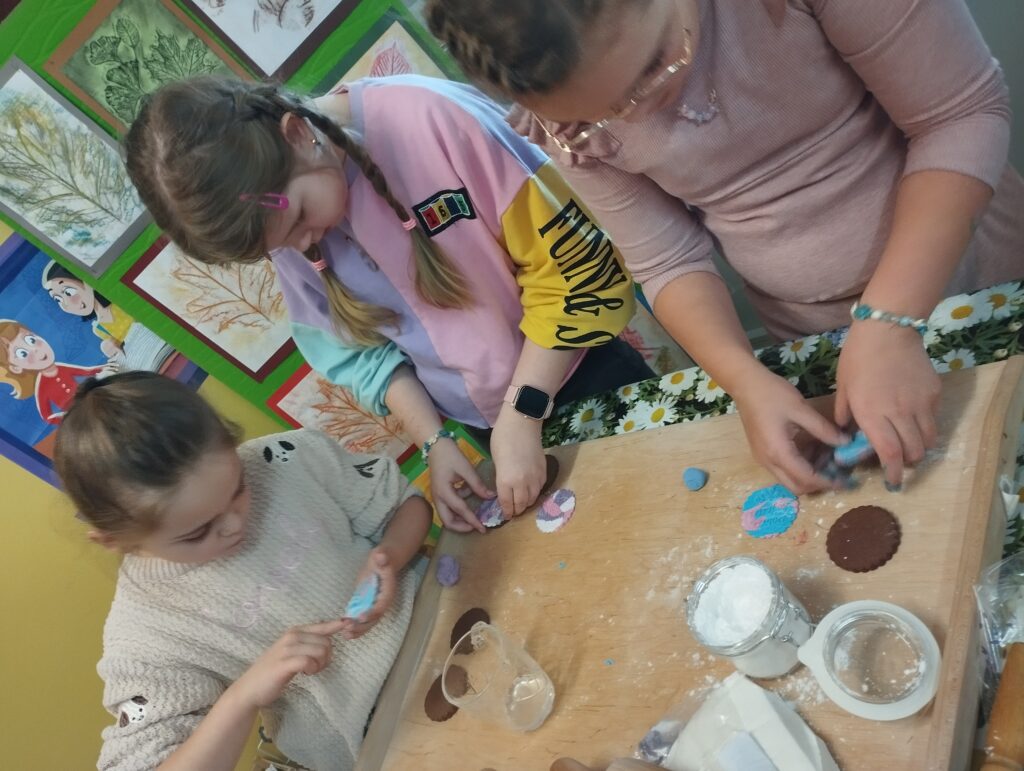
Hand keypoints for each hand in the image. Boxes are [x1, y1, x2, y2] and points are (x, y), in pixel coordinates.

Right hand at [231, 619, 345, 707]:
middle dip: (327, 657)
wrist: (250, 689)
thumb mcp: (291, 653)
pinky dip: (312, 669)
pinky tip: (306, 673)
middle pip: (326, 641)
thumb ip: (307, 645)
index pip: (322, 626)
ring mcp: (287, 648)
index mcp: (294, 632)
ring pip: (321, 650)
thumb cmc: (273, 672)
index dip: (337, 625)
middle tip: (315, 667)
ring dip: (320, 664)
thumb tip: (328, 640)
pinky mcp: (285, 662)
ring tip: (310, 671)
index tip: (349, 624)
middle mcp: (292, 636)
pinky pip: (309, 661)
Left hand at [340, 548, 396, 639]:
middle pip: (374, 619)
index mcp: (388, 593)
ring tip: (345, 635)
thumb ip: (382, 557)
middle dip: (362, 626)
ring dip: (357, 630)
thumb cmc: (383, 558)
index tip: (360, 617)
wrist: (382, 562)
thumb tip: (381, 556)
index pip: (381, 606)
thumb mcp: (383, 555)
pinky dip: (354, 626)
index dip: (371, 612)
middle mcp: (382, 603)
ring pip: (368, 622)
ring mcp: (374, 606)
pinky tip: (344, 631)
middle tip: (348, 629)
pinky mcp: (366, 606)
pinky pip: (361, 619)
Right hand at [427, 439, 492, 533]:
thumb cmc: (450, 456)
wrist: (436, 446)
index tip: (483, 529)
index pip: (461, 510)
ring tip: (475, 518)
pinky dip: (459, 508)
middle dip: (462, 527)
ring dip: (460, 519)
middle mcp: (438, 498)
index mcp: (444, 492)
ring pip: (447, 516)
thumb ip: (477, 485)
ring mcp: (437, 497)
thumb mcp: (466, 469)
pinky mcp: (440, 494)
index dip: (473, 520)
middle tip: (476, 527)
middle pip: (448, 521)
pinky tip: (469, 496)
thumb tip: (490, 497)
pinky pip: (449, 507)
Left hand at [490, 407, 545, 515]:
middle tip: (513, 512)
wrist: (522, 423)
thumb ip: (501, 477)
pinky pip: (541, 488)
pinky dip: (535, 493)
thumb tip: (505, 487)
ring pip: (533, 498)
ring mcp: (535, 477)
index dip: (506, 512)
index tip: (505, 515)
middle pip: (522, 504)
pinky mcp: (544, 471)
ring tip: (522, 504)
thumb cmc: (502, 438)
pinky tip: (531, 491)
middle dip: (517, 510)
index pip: (507, 504)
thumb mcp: (496, 460)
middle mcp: (522, 482)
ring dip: (527, 504)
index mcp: (506, 480)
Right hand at [733, 369, 848, 493]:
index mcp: (778, 452)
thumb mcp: (801, 409)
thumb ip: (823, 429)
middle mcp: (768, 461)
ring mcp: (762, 458)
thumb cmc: (772, 394)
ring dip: (809, 475)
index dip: (828, 482)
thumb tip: (845, 443)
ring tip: (828, 459)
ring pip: (788, 479)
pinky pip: (782, 469)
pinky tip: (812, 450)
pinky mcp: (761, 452)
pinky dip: (799, 467)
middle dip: (818, 484)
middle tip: (838, 473)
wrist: (744, 384)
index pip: (806, 478)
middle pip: (796, 487)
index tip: (846, 481)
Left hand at [835, 323, 939, 489]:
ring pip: (928, 439)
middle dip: (907, 464)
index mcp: (872, 414)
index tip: (892, 482)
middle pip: (913, 452)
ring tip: (909, 444)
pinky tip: (914, 418)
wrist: (887, 328)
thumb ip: (845, 415)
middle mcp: (899, 413)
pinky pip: (934, 418)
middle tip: (899, 463)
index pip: (889, 454)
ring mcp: (920, 403)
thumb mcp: (843, 387)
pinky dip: (925, 426)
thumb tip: (846, 436)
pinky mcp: (934, 392)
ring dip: (919, 448)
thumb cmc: (857, 357)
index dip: (893, 473)